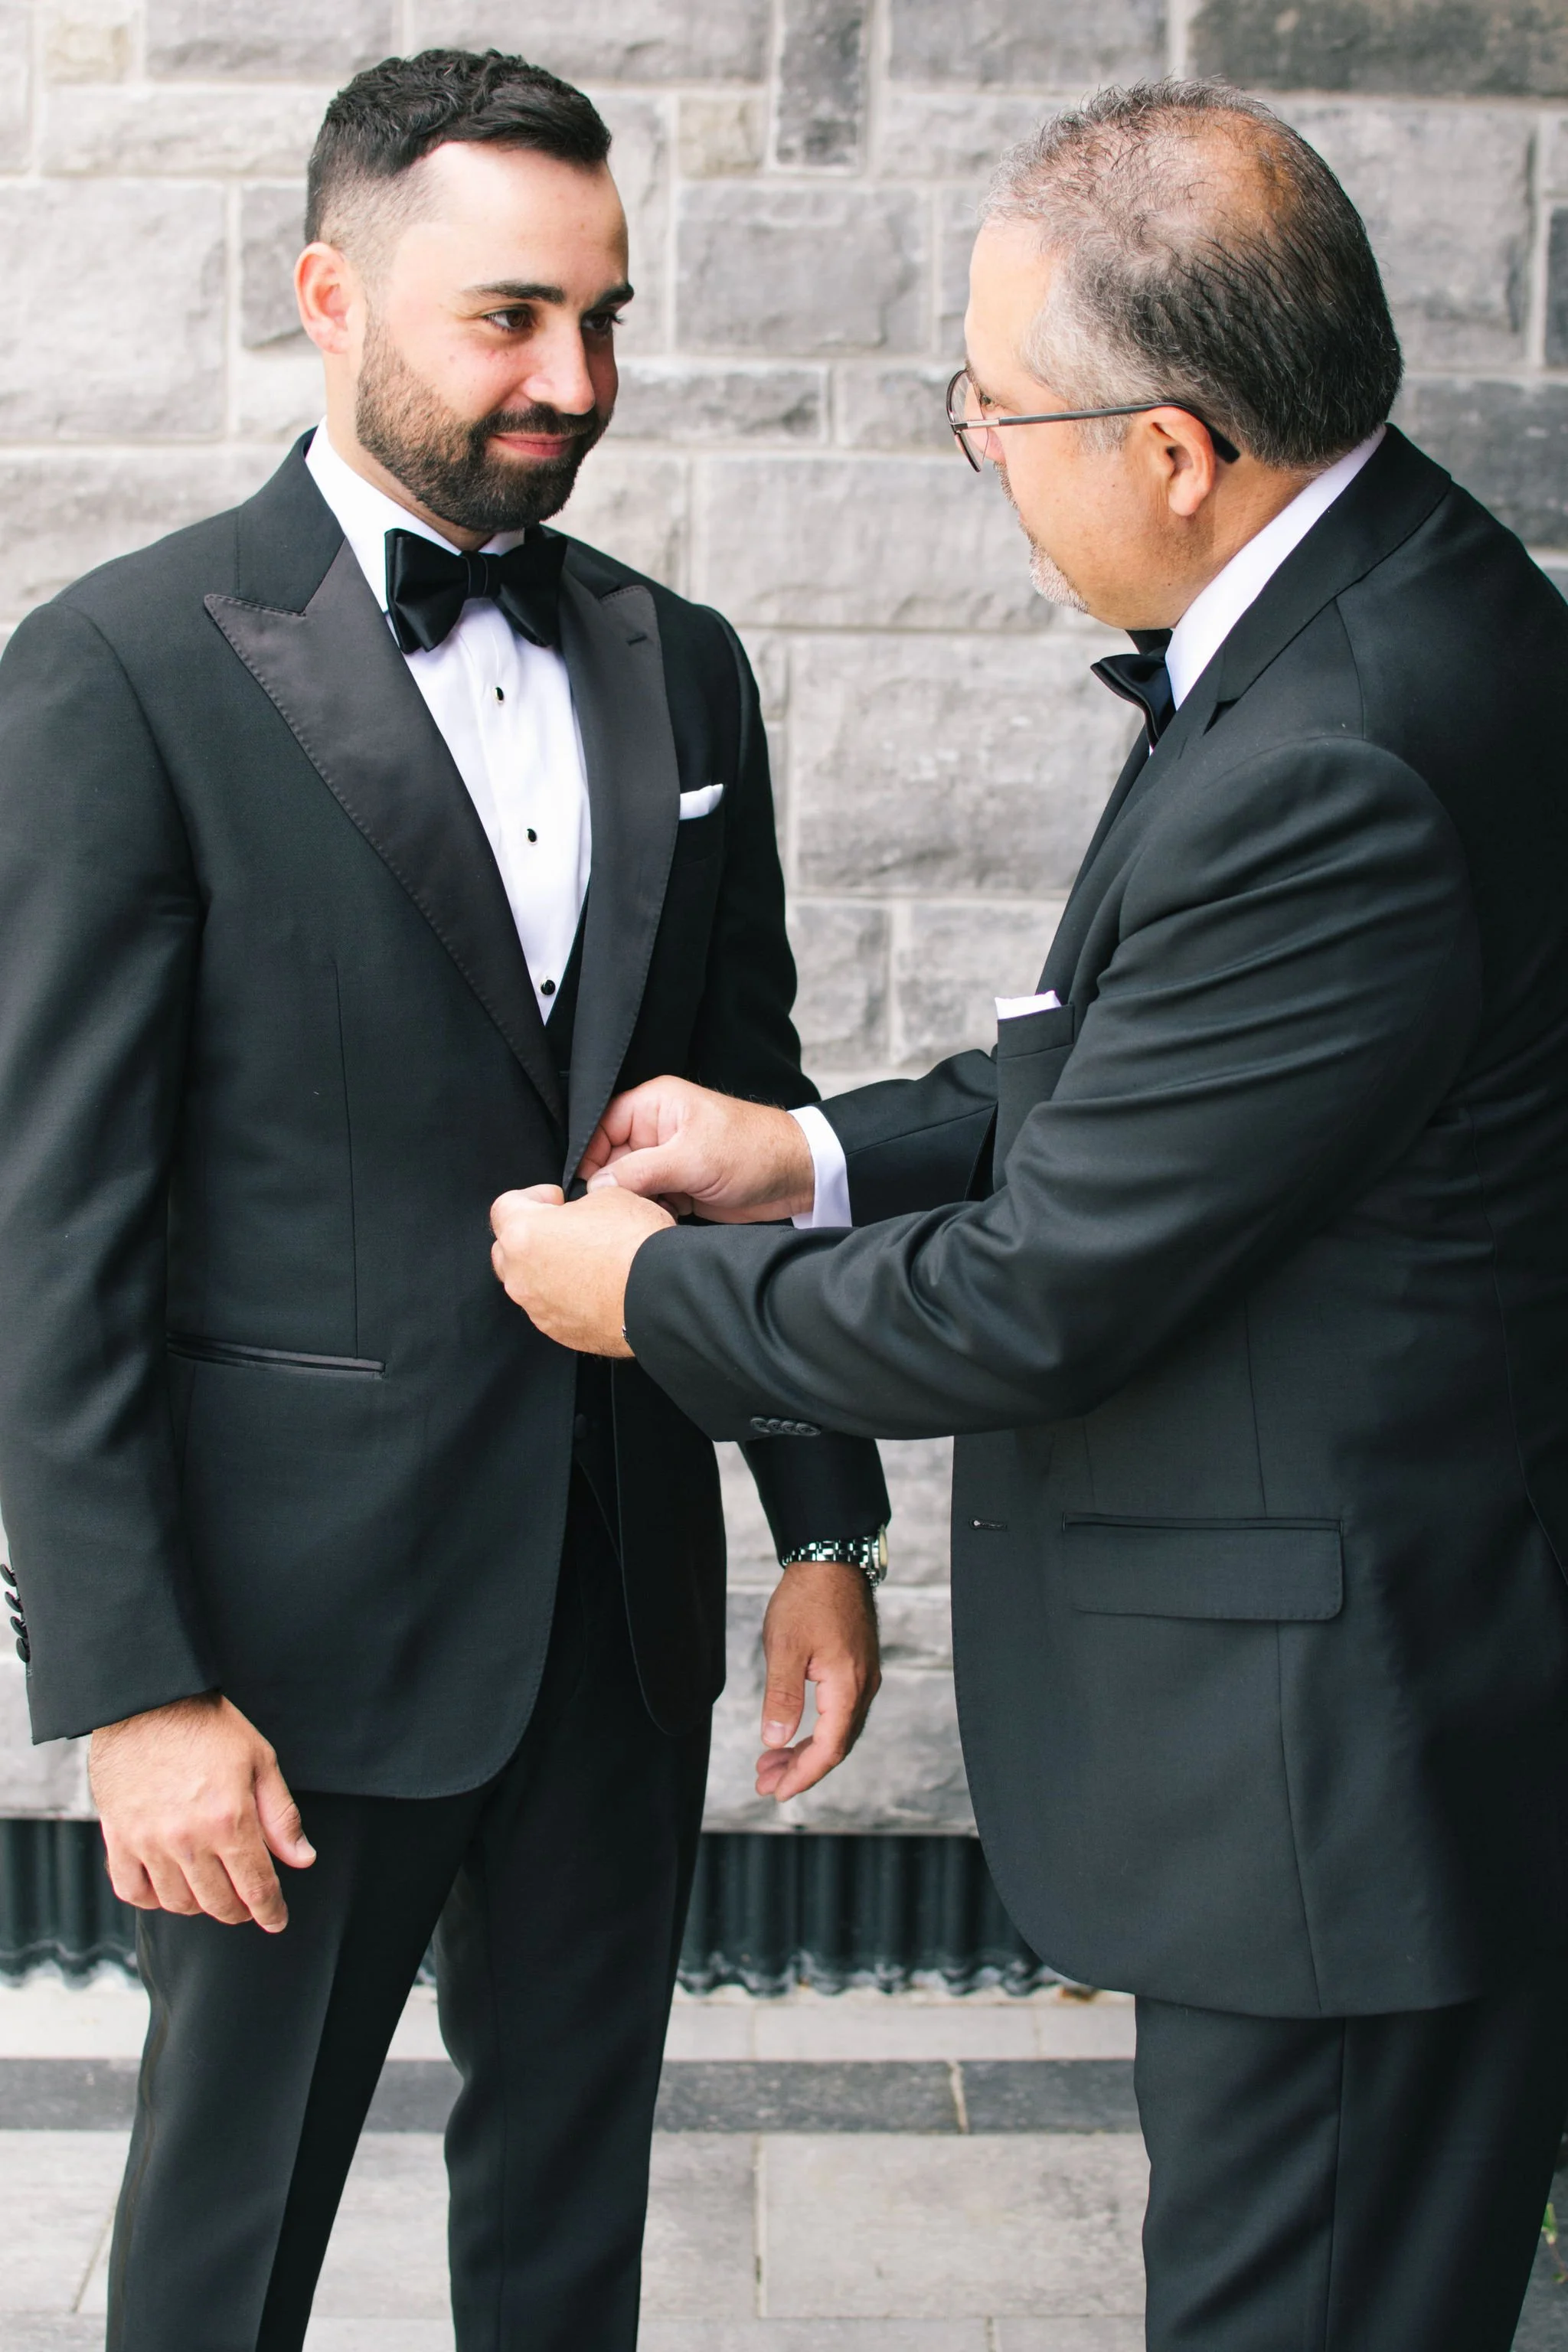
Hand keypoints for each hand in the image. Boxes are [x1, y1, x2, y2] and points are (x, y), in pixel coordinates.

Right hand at [89, 1692, 314, 1931]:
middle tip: (248, 1903)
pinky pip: (133, 1891)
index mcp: (229, 1819)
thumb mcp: (261, 1761)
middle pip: (219, 1902)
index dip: (271, 1911)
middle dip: (241, 1910)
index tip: (277, 1921)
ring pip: (178, 1903)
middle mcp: (187, 1839)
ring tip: (212, 1889)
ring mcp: (148, 1842)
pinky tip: (170, 1886)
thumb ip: (281, 1817)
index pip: (256, 1886)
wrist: (148, 1703)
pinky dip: (154, 1898)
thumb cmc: (209, 1727)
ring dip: (201, 1905)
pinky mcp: (119, 1838)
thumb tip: (302, 1860)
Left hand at [490, 1183, 672, 1353]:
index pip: (504, 1206)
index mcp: (524, 1234)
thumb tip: (582, 1212)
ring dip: (547, 1268)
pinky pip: (551, 1308)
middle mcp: (521, 1275)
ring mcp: (538, 1308)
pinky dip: (565, 1296)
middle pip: (507, 1248)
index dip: (532, 1196)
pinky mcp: (559, 1332)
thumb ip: (581, 1203)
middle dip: (532, 1235)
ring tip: (584, 1260)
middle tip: (565, 1229)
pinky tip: (595, 1288)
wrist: (662, 1298)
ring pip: (528, 1282)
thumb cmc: (636, 1246)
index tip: (555, 1199)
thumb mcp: (611, 1196)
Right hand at [580, 1077, 814, 1221]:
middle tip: (618, 1207)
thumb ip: (641, 1171)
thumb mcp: (693, 1158)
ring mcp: (667, 1161)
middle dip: (612, 1185)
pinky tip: (665, 1218)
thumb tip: (597, 1186)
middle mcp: (656, 1131)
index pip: (601, 1127)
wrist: (797, 1179)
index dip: (590, 1156)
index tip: (587, 1186)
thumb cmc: (753, 1152)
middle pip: (610, 1160)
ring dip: (634, 1203)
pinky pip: (649, 1202)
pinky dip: (652, 1214)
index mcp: (654, 1106)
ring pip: (628, 1185)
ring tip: (648, 1211)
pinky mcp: (679, 1187)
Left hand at [756, 1561, 880, 1802]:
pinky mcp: (857, 1667)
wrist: (831, 1558)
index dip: (803, 1775)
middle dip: (800, 1769)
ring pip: (838, 1730)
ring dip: (806, 1751)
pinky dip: (816, 1731)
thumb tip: (775, 1740)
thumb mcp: (785, 1648)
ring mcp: (864, 1677)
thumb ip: (782, 1697)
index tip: (777, 1792)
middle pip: (836, 1746)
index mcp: (848, 1687)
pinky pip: (840, 1713)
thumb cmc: (808, 1599)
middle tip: (765, 1783)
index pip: (829, 1749)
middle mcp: (863, 1687)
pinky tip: (793, 1733)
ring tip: (771, 1764)